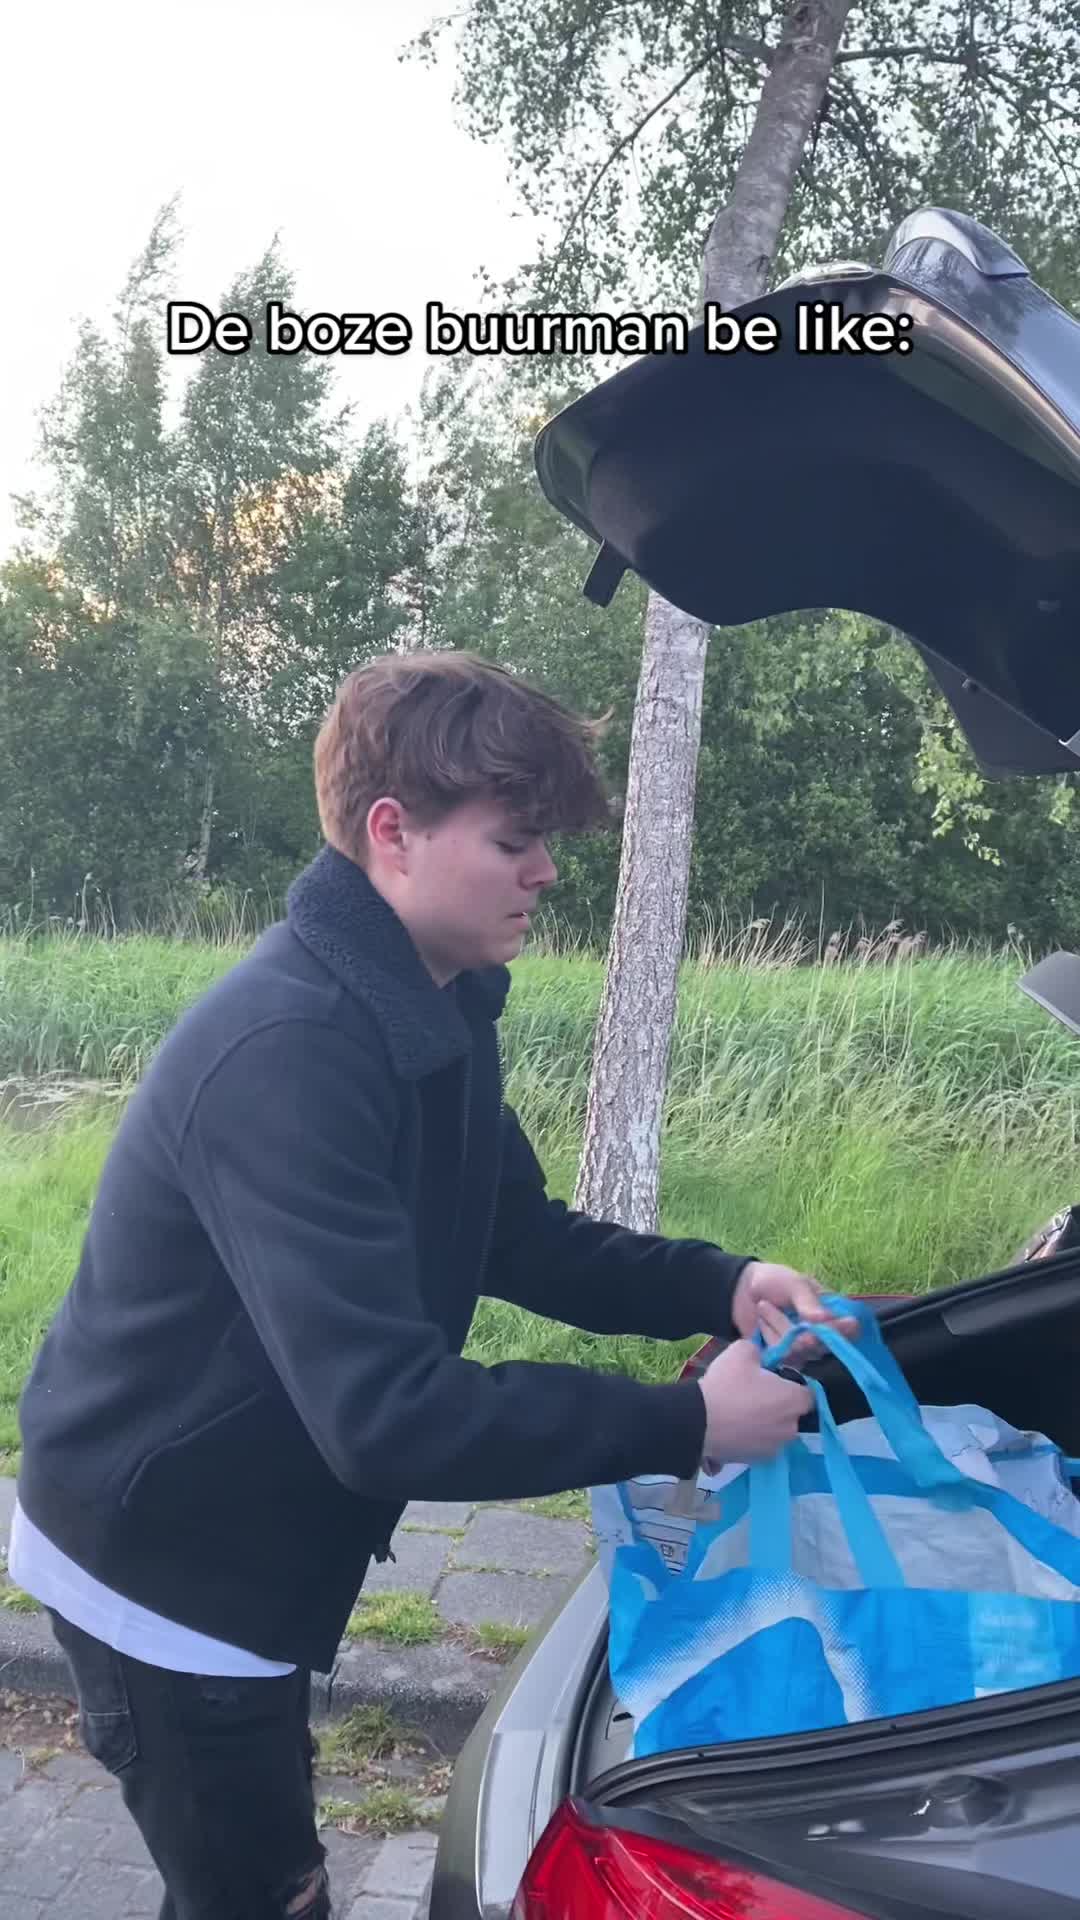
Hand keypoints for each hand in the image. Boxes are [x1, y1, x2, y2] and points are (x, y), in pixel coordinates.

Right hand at [697, 1338, 812, 1464]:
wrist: (698, 1420)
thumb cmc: (726, 1385)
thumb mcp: (741, 1351)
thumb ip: (758, 1350)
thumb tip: (759, 1356)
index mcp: (794, 1400)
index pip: (808, 1394)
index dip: (792, 1386)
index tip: (774, 1381)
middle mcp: (791, 1427)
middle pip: (792, 1414)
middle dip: (779, 1406)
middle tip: (755, 1395)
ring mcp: (774, 1447)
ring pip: (776, 1431)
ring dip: (766, 1424)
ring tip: (741, 1414)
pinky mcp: (756, 1461)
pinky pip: (760, 1445)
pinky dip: (751, 1438)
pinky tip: (733, 1428)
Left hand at [732, 1260, 859, 1362]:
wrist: (741, 1291)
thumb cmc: (774, 1281)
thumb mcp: (793, 1284)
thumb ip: (808, 1302)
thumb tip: (824, 1319)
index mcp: (831, 1312)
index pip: (849, 1330)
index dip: (842, 1331)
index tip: (828, 1322)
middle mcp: (822, 1334)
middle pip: (823, 1345)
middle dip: (802, 1330)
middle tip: (785, 1313)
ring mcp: (803, 1348)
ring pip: (799, 1350)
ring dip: (777, 1325)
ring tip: (764, 1306)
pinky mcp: (785, 1357)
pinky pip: (780, 1355)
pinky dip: (768, 1335)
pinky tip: (761, 1322)